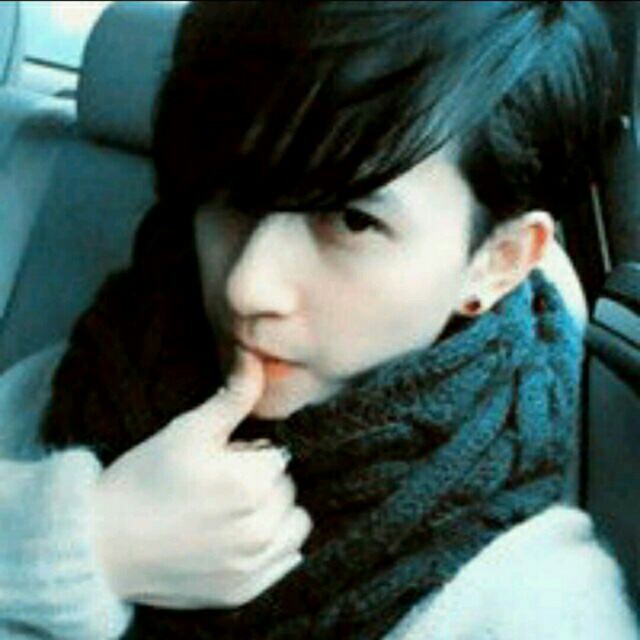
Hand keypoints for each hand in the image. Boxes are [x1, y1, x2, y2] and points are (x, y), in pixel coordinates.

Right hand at [92, 347, 311, 608]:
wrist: (100, 542)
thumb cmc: (144, 479)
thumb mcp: (188, 430)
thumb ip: (233, 396)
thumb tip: (256, 358)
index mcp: (249, 485)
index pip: (280, 457)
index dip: (253, 453)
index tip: (226, 460)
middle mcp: (258, 530)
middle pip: (287, 490)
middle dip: (263, 482)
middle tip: (222, 485)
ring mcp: (252, 566)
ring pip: (295, 525)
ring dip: (275, 514)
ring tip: (235, 510)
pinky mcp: (244, 592)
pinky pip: (287, 561)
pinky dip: (273, 547)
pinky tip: (239, 538)